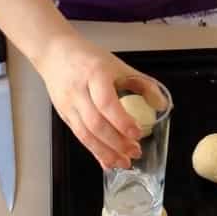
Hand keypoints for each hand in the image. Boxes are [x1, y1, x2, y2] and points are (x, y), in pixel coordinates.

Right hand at [37, 35, 157, 168]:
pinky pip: (79, 137)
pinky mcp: (64, 115)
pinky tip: (108, 161)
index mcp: (95, 74)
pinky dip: (95, 152)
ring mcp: (68, 104)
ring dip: (106, 152)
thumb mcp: (118, 65)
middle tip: (135, 152)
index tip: (137, 133)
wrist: (55, 53)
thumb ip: (142, 83)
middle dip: (116, 142)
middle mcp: (78, 90)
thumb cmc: (89, 59)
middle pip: (95, 123)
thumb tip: (161, 105)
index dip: (122, 121)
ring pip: (85, 135)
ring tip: (123, 162)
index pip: (106, 102)